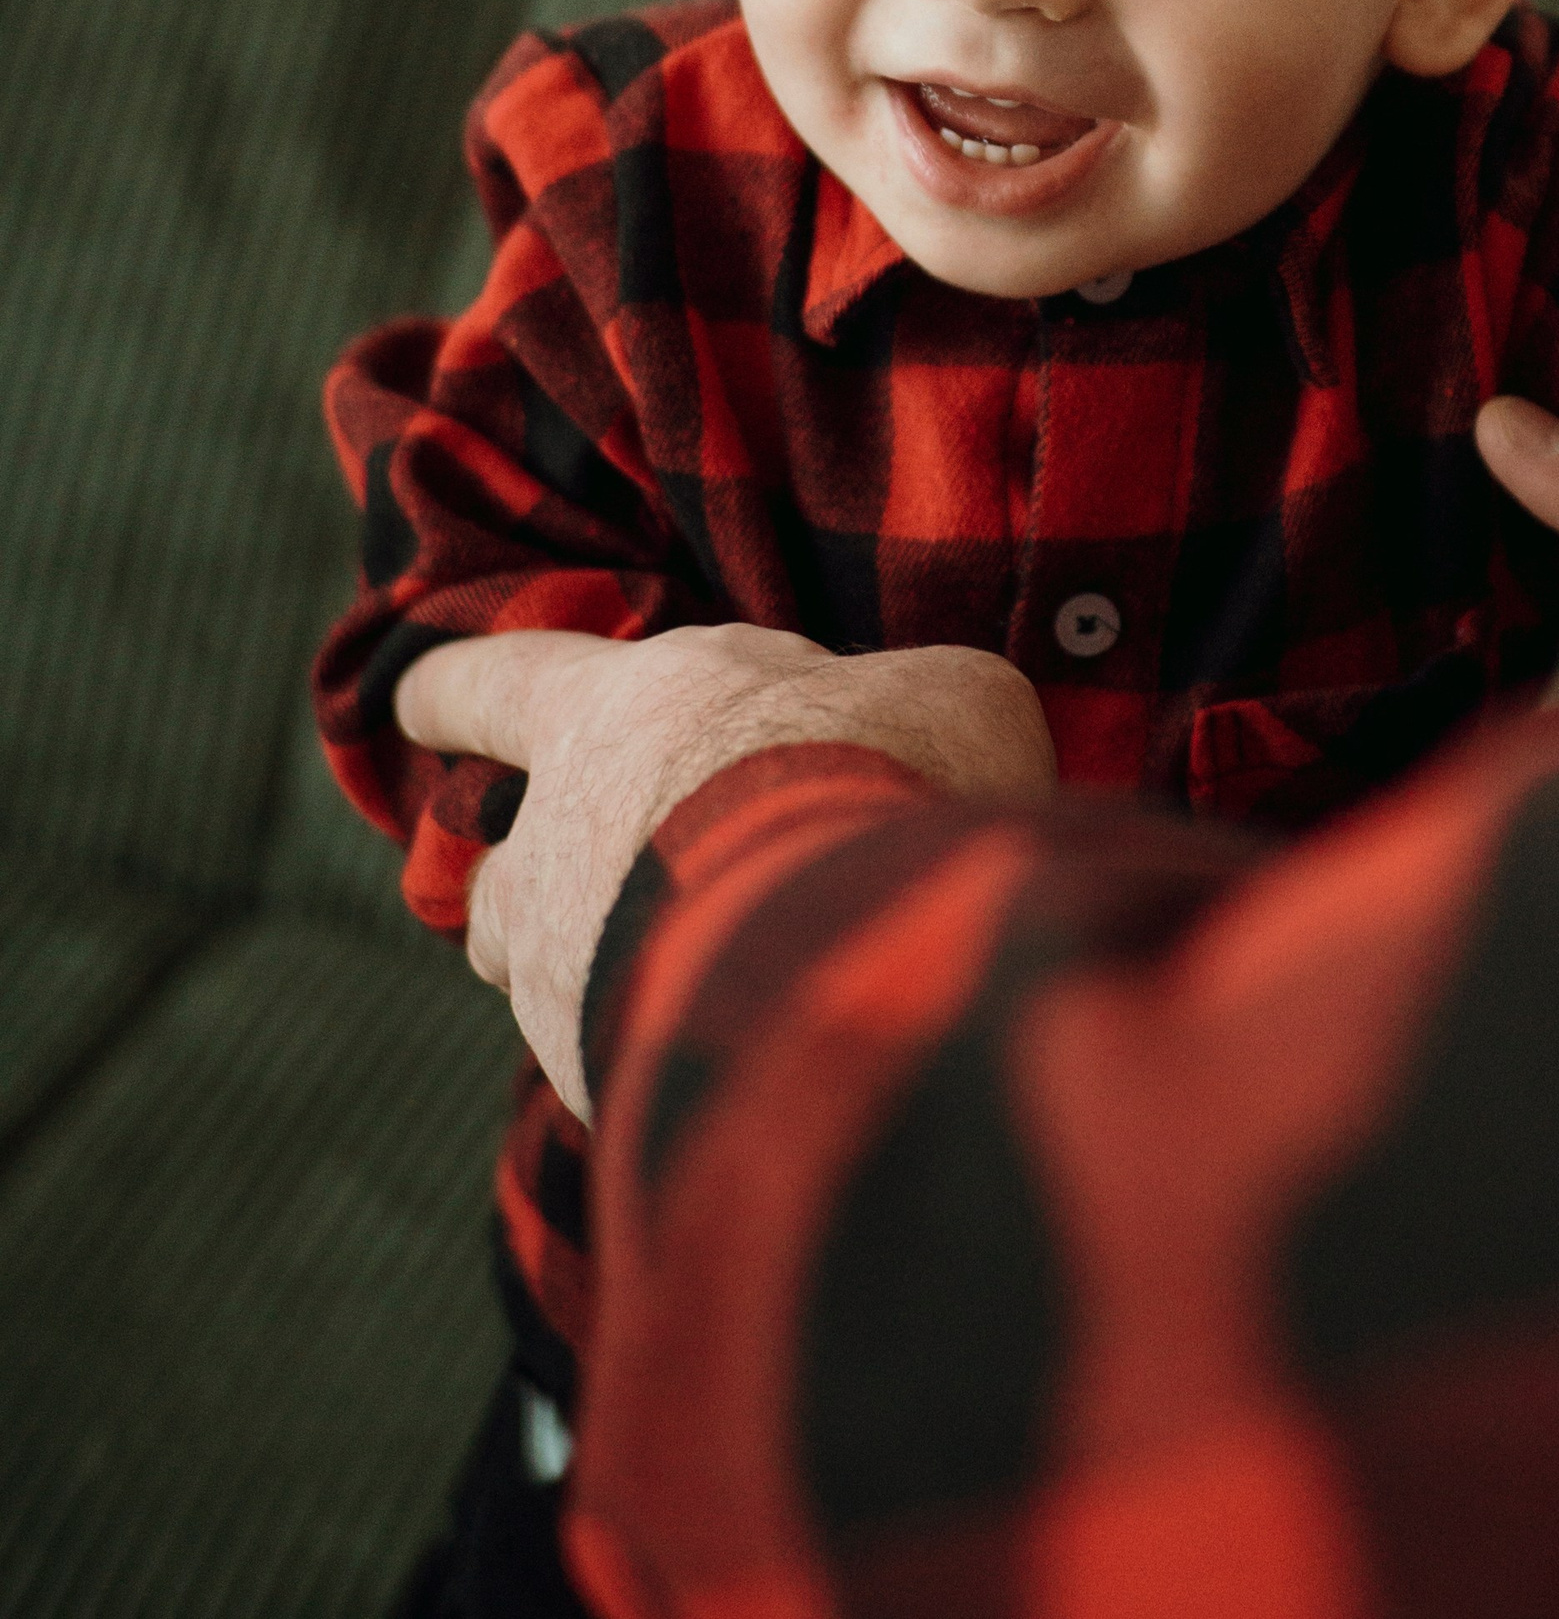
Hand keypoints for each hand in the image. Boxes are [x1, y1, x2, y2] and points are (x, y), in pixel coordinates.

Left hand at [393, 624, 1055, 1121]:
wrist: (848, 953)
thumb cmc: (881, 774)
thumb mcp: (944, 693)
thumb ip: (911, 703)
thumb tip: (937, 733)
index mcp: (609, 710)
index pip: (492, 683)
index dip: (453, 688)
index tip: (410, 695)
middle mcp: (558, 839)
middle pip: (494, 861)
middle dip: (529, 869)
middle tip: (570, 877)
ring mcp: (568, 970)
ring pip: (532, 971)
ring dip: (573, 963)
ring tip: (661, 969)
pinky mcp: (605, 1078)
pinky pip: (612, 1059)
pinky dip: (660, 1049)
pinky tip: (737, 1050)